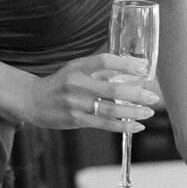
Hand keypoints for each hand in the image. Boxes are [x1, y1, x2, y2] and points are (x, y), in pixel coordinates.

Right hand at [25, 52, 158, 133]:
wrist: (33, 101)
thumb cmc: (60, 83)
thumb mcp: (76, 69)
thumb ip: (100, 70)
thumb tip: (131, 67)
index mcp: (78, 67)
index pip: (104, 61)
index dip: (125, 64)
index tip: (144, 68)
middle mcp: (76, 84)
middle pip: (112, 88)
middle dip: (136, 94)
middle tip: (153, 96)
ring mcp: (75, 103)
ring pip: (110, 109)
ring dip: (132, 112)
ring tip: (148, 112)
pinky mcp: (75, 120)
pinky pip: (103, 124)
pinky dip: (122, 126)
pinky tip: (136, 126)